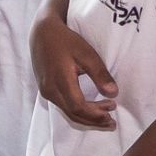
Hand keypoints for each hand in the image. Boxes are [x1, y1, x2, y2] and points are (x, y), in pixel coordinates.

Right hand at [31, 11, 117, 128]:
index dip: (96, 114)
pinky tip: (89, 109)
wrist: (42, 33)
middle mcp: (50, 90)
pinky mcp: (45, 89)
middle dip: (94, 120)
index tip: (113, 109)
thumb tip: (113, 93)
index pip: (78, 107)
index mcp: (60, 81)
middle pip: (73, 113)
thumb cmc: (65, 41)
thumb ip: (100, 74)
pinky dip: (77, 111)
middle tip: (112, 122)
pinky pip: (62, 106)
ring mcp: (45, 91)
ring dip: (86, 117)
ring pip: (67, 111)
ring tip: (105, 118)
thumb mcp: (86, 54)